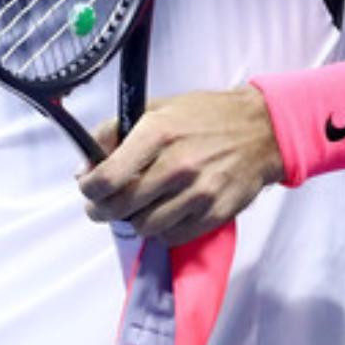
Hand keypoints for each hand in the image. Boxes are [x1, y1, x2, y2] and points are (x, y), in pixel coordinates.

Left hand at [77, 85, 283, 244]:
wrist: (261, 129)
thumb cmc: (206, 116)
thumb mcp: (157, 108)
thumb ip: (115, 132)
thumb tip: (84, 165)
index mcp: (157, 133)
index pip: (106, 178)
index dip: (89, 189)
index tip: (88, 188)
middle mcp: (176, 165)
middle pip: (120, 208)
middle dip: (103, 209)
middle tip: (104, 205)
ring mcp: (197, 193)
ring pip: (144, 226)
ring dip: (136, 219)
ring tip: (142, 204)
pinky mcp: (214, 214)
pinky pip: (172, 236)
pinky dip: (163, 228)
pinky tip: (167, 211)